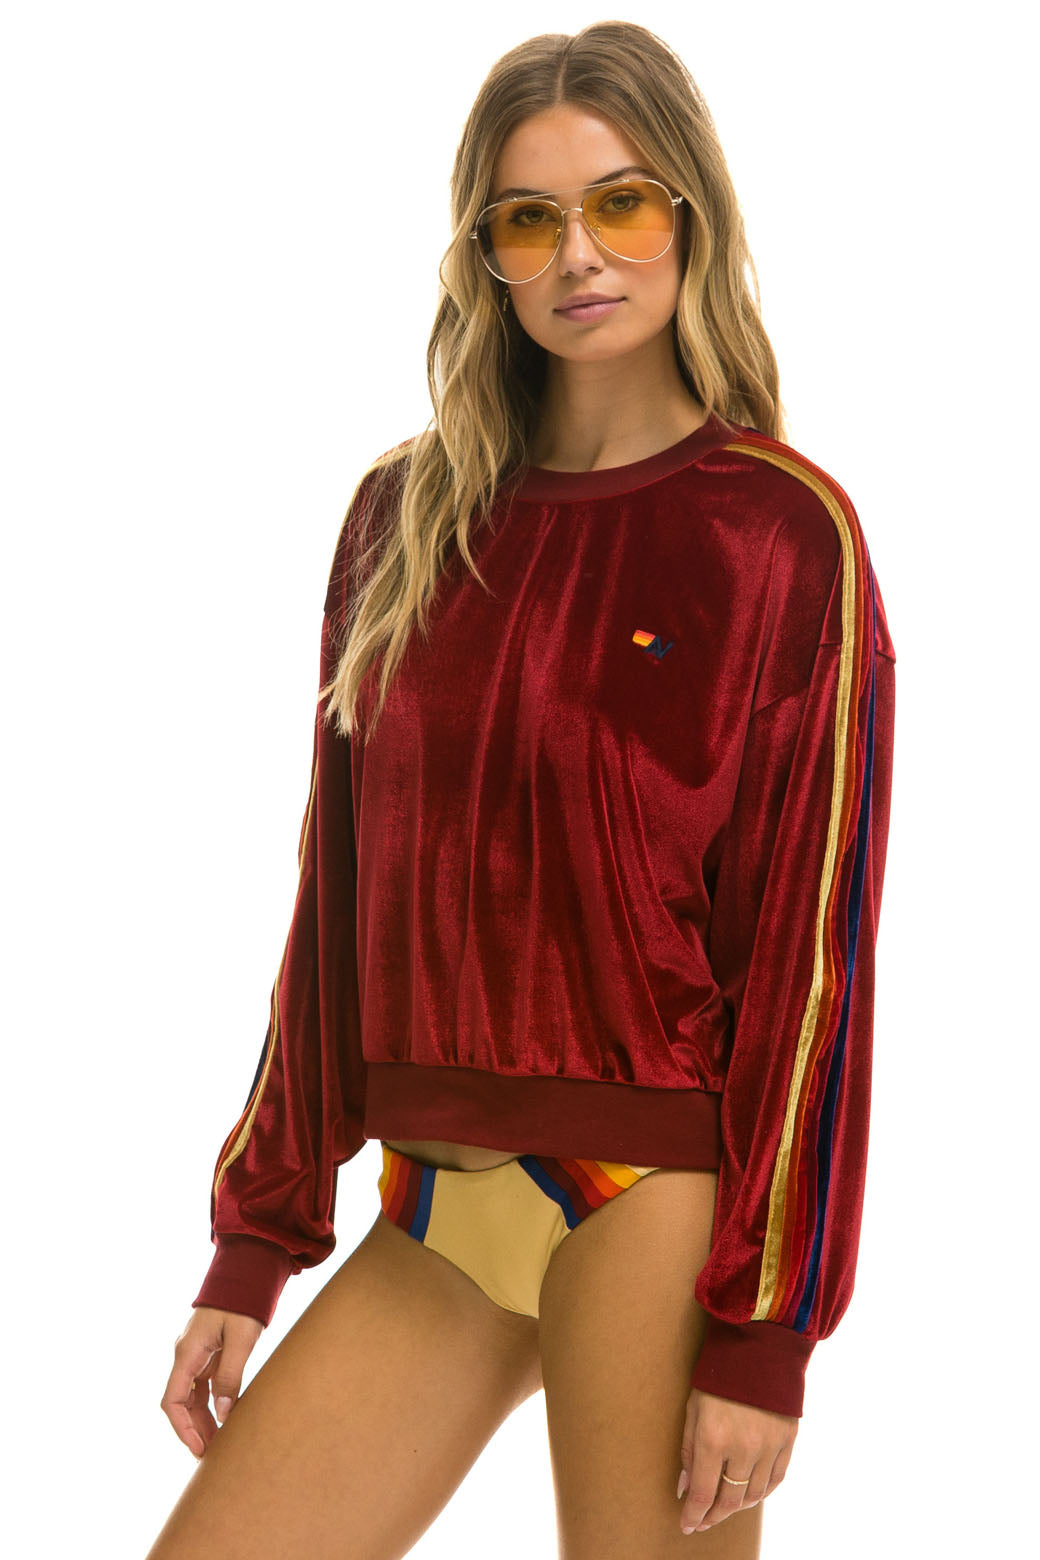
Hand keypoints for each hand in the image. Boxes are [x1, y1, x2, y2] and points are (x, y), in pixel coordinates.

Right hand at [160, 1306, 263, 1457]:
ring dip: (203, 1419)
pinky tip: (225, 1417)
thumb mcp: (241, 1339)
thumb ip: (230, 1376)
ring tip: (221, 1442)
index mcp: (187, 1352)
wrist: (247, 1270)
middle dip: (194, 1429)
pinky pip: (204, 1384)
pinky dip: (212, 1403)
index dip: (183, 1429)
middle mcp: (186, 1354)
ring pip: (193, 1395)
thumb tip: (222, 1416)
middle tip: (214, 1454)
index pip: (173, 1401)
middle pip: (181, 1402)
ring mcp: (197, 1353)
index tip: (199, 1450)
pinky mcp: (210, 1351)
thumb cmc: (243, 1301)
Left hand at [677, 1387, 797, 1533]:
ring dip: (736, 1506)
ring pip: (754, 1495)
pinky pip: (775, 1480)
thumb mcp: (693, 1408)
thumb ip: (689, 1451)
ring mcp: (769, 1446)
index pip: (703, 1493)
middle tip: (703, 1520)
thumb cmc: (718, 1375)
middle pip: (729, 1500)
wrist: (759, 1345)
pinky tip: (750, 1494)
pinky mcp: (788, 1440)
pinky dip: (761, 1493)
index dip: (694, 1514)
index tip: (687, 1525)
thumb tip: (685, 1487)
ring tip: (723, 1506)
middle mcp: (744, 1447)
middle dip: (713, 1515)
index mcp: (714, 1438)